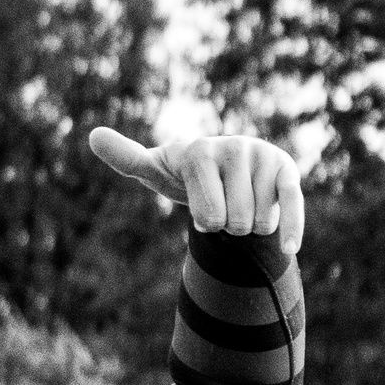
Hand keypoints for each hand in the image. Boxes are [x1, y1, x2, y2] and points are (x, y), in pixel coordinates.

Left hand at [89, 125, 304, 255]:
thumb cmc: (188, 176)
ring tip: (247, 205)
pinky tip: (289, 249)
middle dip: (231, 225)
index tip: (203, 208)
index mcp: (198, 150)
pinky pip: (292, 204)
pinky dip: (291, 229)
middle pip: (235, 222)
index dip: (207, 222)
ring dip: (255, 225)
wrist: (230, 170)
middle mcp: (232, 146)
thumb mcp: (157, 170)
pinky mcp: (286, 170)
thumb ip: (128, 158)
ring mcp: (261, 156)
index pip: (208, 216)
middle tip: (228, 207)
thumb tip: (92, 135)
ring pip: (261, 222)